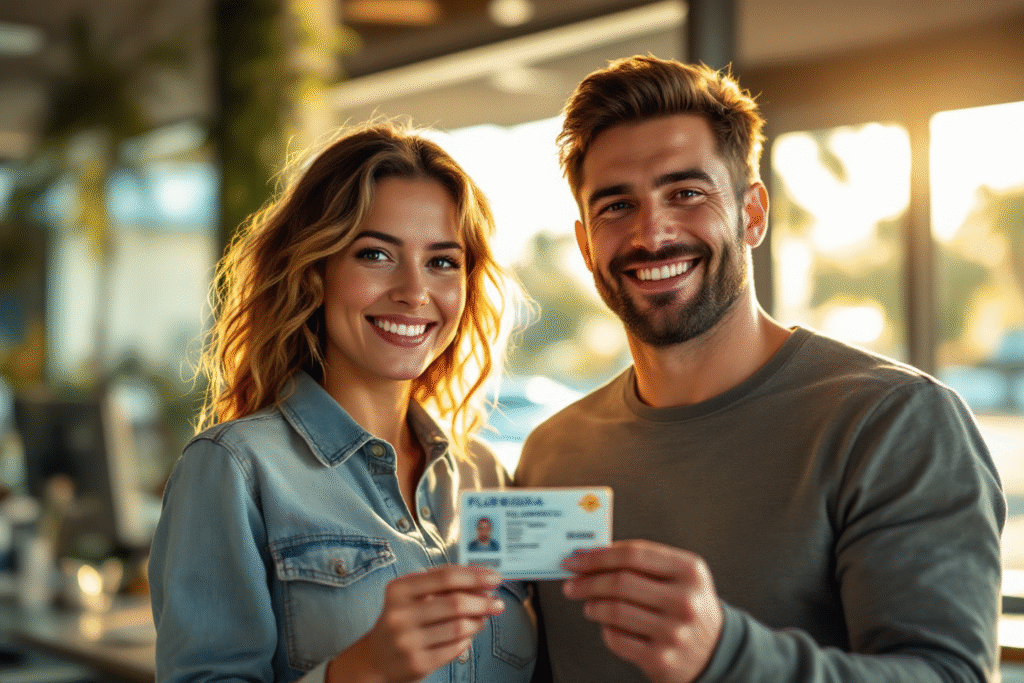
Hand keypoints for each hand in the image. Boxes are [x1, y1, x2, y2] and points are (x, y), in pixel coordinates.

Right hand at [327, 565, 504, 682]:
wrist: (375, 660)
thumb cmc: (401, 621)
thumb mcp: (410, 597)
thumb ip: (441, 586)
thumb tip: (482, 582)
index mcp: (398, 590)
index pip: (444, 577)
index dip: (474, 575)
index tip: (494, 577)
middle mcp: (400, 614)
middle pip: (455, 603)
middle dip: (483, 601)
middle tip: (497, 602)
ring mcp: (408, 641)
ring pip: (459, 627)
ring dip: (478, 621)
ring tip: (482, 618)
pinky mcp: (418, 663)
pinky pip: (455, 648)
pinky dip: (468, 639)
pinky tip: (467, 635)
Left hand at [561, 540, 722, 682]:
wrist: (714, 651)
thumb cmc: (687, 607)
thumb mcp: (680, 576)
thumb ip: (643, 562)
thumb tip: (594, 555)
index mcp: (689, 571)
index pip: (633, 555)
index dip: (598, 556)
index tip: (576, 559)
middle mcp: (685, 601)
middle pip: (620, 582)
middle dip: (588, 581)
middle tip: (572, 583)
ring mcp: (674, 632)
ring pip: (615, 611)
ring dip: (592, 605)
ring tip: (589, 604)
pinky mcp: (661, 659)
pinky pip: (617, 639)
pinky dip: (606, 630)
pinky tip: (608, 625)